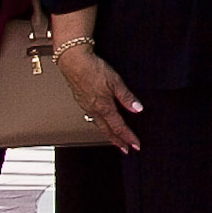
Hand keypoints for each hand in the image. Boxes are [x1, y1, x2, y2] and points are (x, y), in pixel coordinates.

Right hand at [57, 38, 140, 152]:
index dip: (128, 137)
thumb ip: (127, 97)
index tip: (135, 145)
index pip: (119, 126)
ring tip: (116, 140)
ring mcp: (86, 106)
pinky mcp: (82, 101)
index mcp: (103, 106)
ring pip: (99, 125)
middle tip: (126, 149)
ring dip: (109, 134)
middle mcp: (93, 110)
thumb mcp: (115, 81)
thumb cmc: (93, 69)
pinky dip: (100, 124)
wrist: (73, 62)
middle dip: (118, 141)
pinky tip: (103, 123)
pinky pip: (93, 117)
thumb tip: (138, 109)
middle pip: (107, 130)